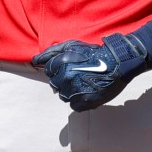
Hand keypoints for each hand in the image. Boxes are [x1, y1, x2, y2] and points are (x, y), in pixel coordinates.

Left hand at [31, 33, 148, 111]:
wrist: (117, 64)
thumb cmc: (93, 53)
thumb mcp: (71, 45)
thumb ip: (51, 52)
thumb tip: (35, 61)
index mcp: (62, 64)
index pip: (49, 71)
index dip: (58, 68)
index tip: (69, 66)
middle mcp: (66, 78)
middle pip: (54, 84)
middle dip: (62, 80)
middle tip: (77, 75)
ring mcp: (75, 92)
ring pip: (63, 95)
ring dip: (70, 91)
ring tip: (83, 83)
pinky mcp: (84, 103)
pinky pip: (73, 105)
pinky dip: (78, 101)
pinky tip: (86, 91)